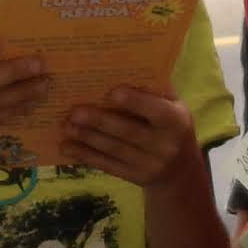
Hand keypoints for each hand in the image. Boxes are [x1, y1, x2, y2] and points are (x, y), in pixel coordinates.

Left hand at [64, 90, 207, 191]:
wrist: (181, 172)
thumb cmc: (171, 127)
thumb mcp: (173, 107)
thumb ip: (154, 92)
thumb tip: (123, 69)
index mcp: (176, 122)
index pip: (156, 111)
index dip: (134, 102)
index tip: (111, 92)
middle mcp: (165, 146)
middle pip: (128, 132)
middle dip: (100, 121)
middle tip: (74, 112)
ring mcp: (150, 165)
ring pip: (113, 150)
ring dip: (87, 138)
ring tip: (66, 126)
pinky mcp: (135, 178)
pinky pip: (107, 165)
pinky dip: (85, 156)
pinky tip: (67, 148)